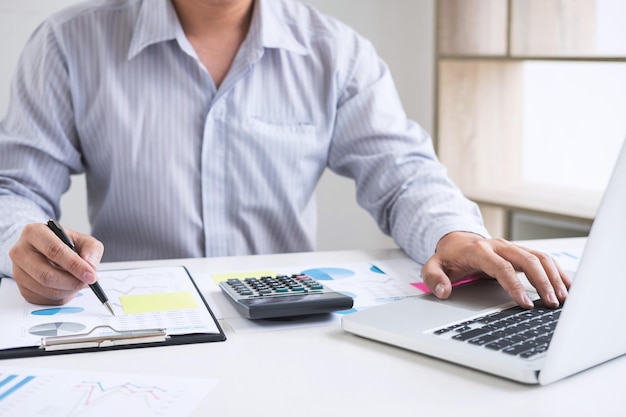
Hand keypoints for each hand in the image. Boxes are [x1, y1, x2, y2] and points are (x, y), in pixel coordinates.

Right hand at [8, 222, 103, 304]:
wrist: (48, 251)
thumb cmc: (65, 243)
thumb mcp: (83, 239)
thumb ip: (92, 249)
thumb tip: (90, 266)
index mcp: (34, 233)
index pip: (54, 250)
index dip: (75, 265)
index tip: (91, 275)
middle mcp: (21, 252)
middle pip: (46, 274)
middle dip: (72, 282)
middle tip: (88, 282)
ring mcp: (18, 271)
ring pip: (45, 289)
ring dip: (68, 290)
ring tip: (79, 282)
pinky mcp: (22, 288)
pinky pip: (43, 299)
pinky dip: (61, 296)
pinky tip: (68, 287)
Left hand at [421, 232, 570, 308]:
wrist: (455, 241)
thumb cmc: (447, 257)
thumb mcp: (432, 266)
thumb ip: (433, 278)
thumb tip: (443, 291)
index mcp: (479, 249)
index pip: (501, 267)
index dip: (515, 285)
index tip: (525, 304)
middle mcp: (499, 245)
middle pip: (527, 260)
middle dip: (542, 282)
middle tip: (551, 303)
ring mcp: (512, 247)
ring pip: (539, 257)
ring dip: (553, 277)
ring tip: (562, 298)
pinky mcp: (520, 252)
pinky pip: (543, 259)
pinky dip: (557, 271)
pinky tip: (567, 286)